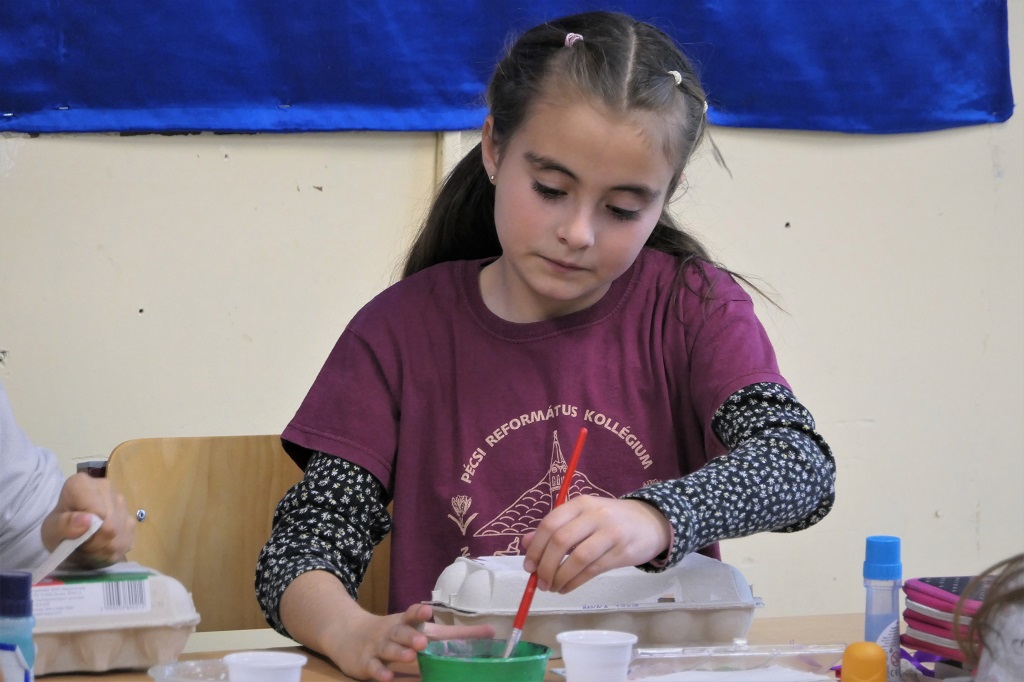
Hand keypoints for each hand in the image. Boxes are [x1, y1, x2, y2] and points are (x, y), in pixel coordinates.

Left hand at [39, 473, 135, 567]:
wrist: (65, 535)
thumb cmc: (55, 531)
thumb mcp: (50, 531)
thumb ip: (64, 525)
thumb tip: (88, 520)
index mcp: (81, 484)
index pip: (99, 513)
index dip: (88, 533)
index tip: (76, 538)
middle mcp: (105, 487)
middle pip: (111, 525)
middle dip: (96, 543)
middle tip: (81, 545)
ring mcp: (121, 501)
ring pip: (120, 534)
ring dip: (104, 548)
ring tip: (90, 546)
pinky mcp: (131, 517)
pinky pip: (128, 539)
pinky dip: (114, 549)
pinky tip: (102, 545)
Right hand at [281, 570, 494, 681]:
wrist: (348, 634)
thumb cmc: (393, 632)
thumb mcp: (418, 628)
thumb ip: (452, 634)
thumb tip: (490, 632)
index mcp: (405, 623)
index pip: (413, 615)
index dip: (420, 612)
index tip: (428, 610)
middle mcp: (392, 633)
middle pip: (401, 632)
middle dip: (412, 636)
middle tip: (423, 641)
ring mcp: (377, 648)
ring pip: (388, 650)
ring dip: (399, 653)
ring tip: (410, 656)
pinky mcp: (366, 664)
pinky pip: (374, 668)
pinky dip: (380, 672)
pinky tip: (387, 676)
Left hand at [521, 496, 670, 593]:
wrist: (651, 522)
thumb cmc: (610, 520)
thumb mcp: (583, 516)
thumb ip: (555, 528)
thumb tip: (525, 544)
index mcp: (581, 503)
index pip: (550, 524)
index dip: (535, 547)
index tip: (528, 566)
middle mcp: (595, 515)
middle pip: (561, 541)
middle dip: (545, 566)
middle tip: (539, 582)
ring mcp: (610, 533)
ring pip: (578, 558)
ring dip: (560, 577)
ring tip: (552, 588)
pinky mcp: (621, 552)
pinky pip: (592, 570)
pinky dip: (574, 582)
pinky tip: (566, 588)